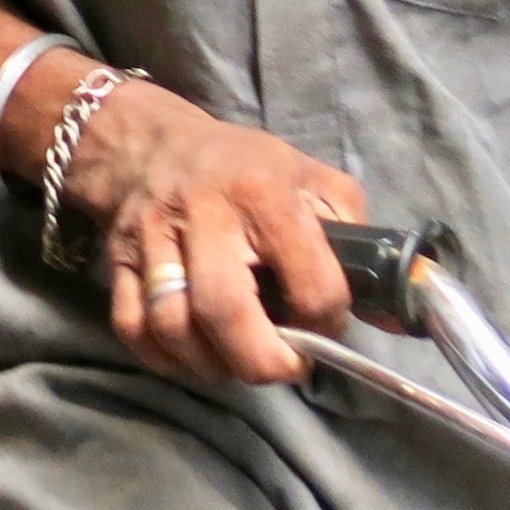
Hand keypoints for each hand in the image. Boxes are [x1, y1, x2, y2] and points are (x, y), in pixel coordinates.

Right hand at [63, 79, 367, 385]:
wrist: (151, 144)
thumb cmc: (245, 169)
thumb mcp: (313, 180)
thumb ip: (356, 238)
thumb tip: (394, 312)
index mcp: (266, 192)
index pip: (309, 280)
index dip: (328, 321)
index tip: (327, 325)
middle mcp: (206, 214)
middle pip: (227, 311)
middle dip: (264, 361)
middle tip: (284, 364)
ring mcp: (153, 240)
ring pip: (173, 328)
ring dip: (212, 365)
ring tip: (237, 360)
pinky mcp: (116, 263)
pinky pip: (134, 331)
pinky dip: (165, 359)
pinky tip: (194, 353)